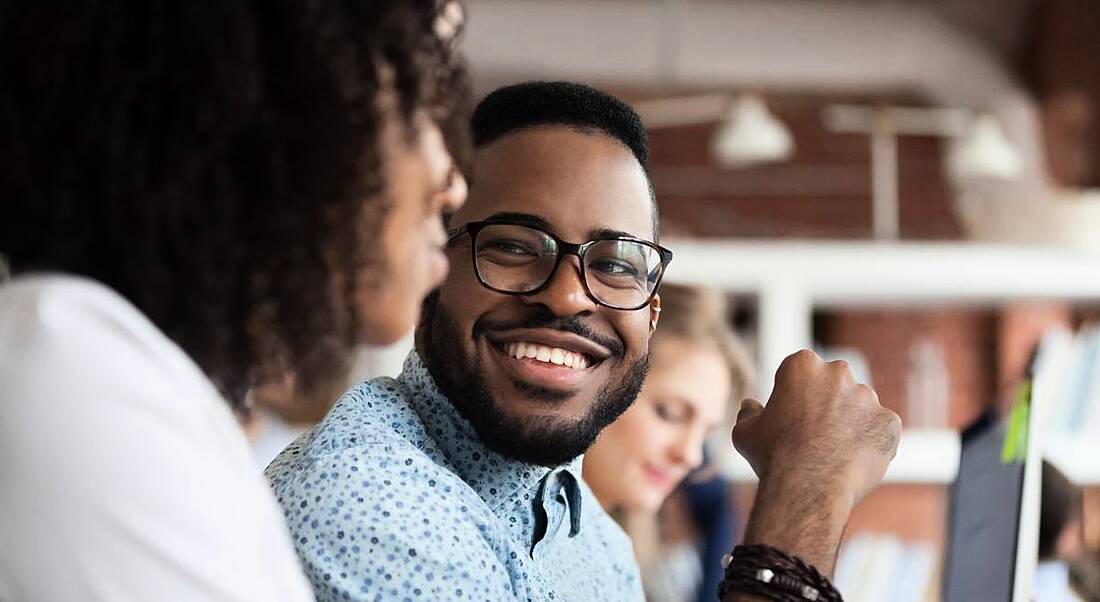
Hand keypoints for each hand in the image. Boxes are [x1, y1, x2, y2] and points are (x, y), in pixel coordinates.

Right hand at [732, 349, 900, 509]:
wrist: (808, 488)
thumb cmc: (772, 456)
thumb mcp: (745, 432)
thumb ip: (748, 413)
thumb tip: (750, 406)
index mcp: (802, 365)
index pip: (801, 372)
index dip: (794, 395)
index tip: (791, 416)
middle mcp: (839, 372)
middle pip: (834, 384)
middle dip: (827, 402)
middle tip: (814, 434)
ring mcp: (868, 397)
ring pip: (859, 406)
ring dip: (850, 422)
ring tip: (833, 454)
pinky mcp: (890, 422)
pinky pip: (880, 429)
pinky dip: (870, 442)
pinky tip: (852, 461)